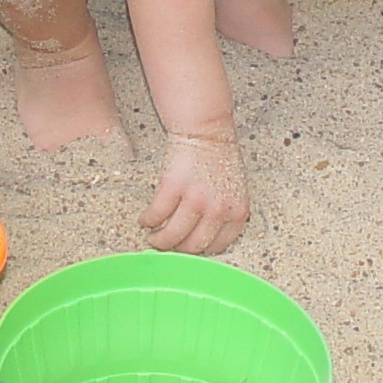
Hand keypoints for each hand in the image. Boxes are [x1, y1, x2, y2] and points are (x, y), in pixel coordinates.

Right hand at [140, 132, 249, 253]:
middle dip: (178, 250)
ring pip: (172, 236)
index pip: (218, 246)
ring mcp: (196, 199)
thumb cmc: (219, 159)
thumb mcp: (233, 191)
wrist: (206, 132)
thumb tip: (202, 239)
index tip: (189, 248)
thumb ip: (224, 214)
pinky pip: (156, 215)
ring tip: (152, 238)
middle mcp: (218, 209)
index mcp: (236, 211)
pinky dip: (147, 221)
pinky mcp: (174, 187)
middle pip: (194, 246)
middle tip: (168, 246)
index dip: (200, 251)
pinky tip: (145, 220)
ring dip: (159, 241)